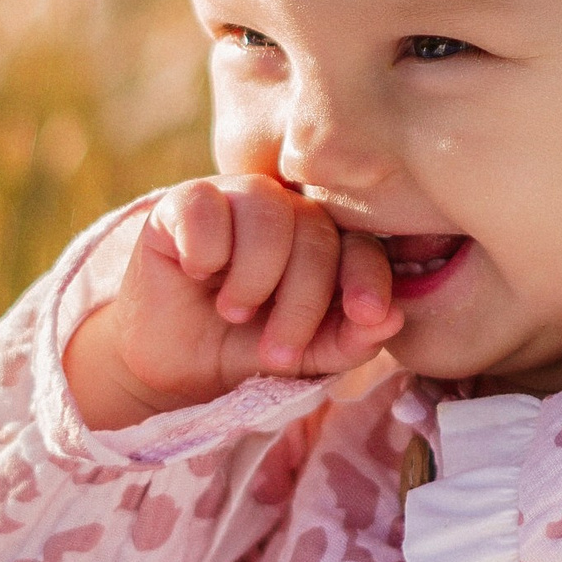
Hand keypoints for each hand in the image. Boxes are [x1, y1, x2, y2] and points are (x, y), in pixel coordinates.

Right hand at [67, 174, 400, 428]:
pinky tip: (196, 273)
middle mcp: (285, 212)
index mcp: (324, 243)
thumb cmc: (241, 348)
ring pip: (267, 212)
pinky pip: (205, 205)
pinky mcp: (181, 202)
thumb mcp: (300, 357)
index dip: (367, 278)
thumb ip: (345, 342)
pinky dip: (204, 249)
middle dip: (302, 302)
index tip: (368, 316)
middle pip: (315, 233)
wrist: (169, 362)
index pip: (360, 245)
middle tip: (276, 353)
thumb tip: (392, 321)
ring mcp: (234, 199)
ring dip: (254, 276)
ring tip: (234, 311)